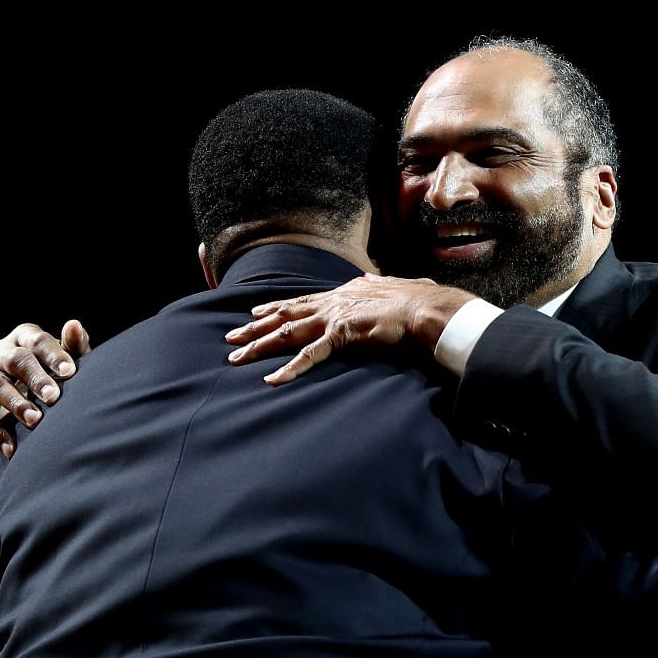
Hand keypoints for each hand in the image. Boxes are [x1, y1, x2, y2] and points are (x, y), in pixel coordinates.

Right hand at [0, 319, 90, 456]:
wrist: (21, 389)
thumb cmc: (51, 370)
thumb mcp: (64, 358)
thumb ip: (72, 347)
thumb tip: (75, 326)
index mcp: (24, 337)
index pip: (38, 341)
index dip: (53, 355)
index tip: (70, 372)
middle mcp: (1, 353)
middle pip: (15, 361)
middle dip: (35, 378)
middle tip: (53, 397)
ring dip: (16, 404)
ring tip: (36, 421)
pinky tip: (13, 448)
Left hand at [224, 275, 474, 385]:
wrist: (426, 307)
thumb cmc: (416, 300)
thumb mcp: (390, 286)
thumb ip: (374, 284)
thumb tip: (368, 277)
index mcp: (343, 292)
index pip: (301, 301)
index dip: (276, 307)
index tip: (255, 312)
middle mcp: (332, 302)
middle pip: (285, 315)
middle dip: (255, 327)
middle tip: (231, 338)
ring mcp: (334, 317)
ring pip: (287, 333)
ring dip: (260, 346)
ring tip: (236, 358)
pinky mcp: (342, 334)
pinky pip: (310, 356)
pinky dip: (290, 369)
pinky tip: (272, 380)